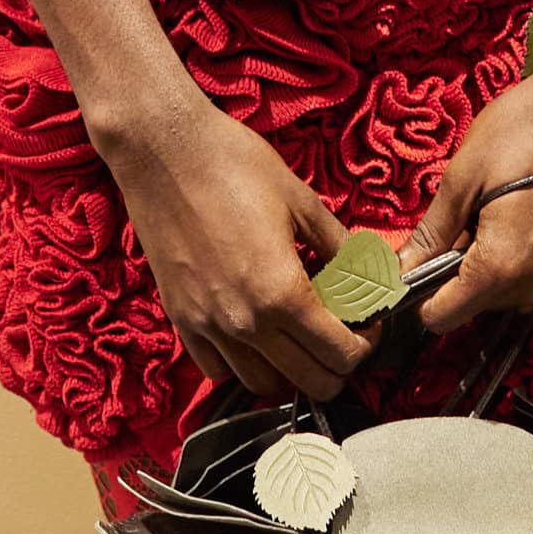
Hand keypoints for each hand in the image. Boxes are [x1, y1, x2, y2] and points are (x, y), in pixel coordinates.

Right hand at [109, 96, 377, 401]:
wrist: (162, 149)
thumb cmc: (233, 163)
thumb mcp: (299, 199)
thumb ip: (338, 244)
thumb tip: (370, 271)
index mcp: (282, 292)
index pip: (339, 354)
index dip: (363, 345)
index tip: (366, 325)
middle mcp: (245, 323)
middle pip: (308, 382)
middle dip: (335, 365)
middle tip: (340, 333)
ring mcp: (208, 326)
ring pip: (261, 384)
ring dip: (288, 369)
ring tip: (296, 331)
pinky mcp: (180, 319)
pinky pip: (217, 368)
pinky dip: (241, 362)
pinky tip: (252, 328)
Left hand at [396, 53, 532, 336]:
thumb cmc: (527, 129)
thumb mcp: (465, 173)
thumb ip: (432, 230)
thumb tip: (401, 268)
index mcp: (501, 266)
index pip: (442, 318)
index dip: (419, 295)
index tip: (414, 261)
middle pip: (473, 304)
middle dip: (457, 270)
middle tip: (462, 215)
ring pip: (502, 291)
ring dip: (488, 261)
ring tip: (494, 206)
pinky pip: (530, 275)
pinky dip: (517, 253)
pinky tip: (520, 210)